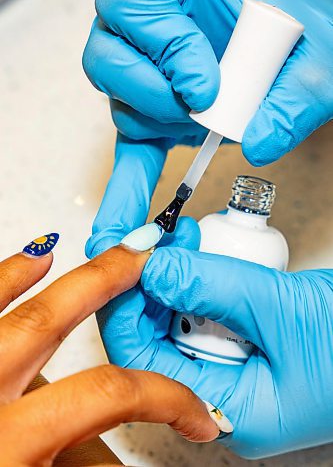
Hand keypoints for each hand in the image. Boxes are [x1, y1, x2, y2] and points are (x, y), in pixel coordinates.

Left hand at [0, 234, 218, 465]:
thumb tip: (112, 456)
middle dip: (101, 284)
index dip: (165, 398)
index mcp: (8, 446)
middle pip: (46, 322)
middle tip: (140, 261)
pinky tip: (26, 260)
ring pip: (1, 312)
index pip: (106, 396)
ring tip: (75, 249)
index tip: (195, 412)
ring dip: (35, 273)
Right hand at [83, 0, 332, 165]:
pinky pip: (131, 150)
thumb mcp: (319, 53)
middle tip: (198, 112)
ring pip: (119, 104)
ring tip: (203, 129)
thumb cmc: (308, 31)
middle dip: (152, 94)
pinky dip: (129, 186)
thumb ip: (295, 96)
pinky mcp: (159, 117)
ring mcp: (151, 76)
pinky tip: (127, 218)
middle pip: (107, 55)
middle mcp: (153, 27)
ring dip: (156, 126)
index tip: (207, 86)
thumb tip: (258, 144)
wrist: (302, 47)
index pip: (136, 2)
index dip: (164, 45)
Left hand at [86, 138, 332, 458]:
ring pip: (177, 314)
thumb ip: (215, 288)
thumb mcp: (283, 313)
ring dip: (178, 272)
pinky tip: (204, 251)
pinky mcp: (243, 334)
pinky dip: (201, 273)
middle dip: (152, 282)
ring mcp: (232, 360)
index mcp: (227, 408)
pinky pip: (205, 303)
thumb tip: (155, 270)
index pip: (143, 362)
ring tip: (185, 237)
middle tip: (159, 240)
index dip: (126, 308)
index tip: (128, 261)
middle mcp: (222, 387)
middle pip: (155, 333)